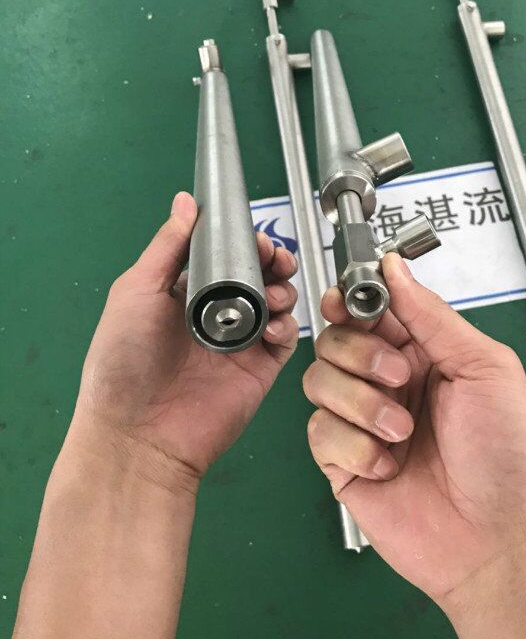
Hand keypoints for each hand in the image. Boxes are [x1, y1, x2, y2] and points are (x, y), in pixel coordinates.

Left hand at [73, 192, 298, 484]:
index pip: (224, 255)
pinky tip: (275, 325)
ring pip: (277, 302)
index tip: (254, 235)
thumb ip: (167, 246)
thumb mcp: (136, 291)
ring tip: (275, 292)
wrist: (138, 435)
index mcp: (183, 293)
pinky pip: (286, 338)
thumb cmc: (124, 362)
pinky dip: (288, 325)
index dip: (243, 241)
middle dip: (271, 260)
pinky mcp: (259, 369)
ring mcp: (239, 342)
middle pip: (256, 275)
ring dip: (283, 288)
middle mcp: (214, 314)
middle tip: (274, 258)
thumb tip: (186, 203)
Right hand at [303, 251, 525, 600]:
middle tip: (398, 377)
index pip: (372, 308)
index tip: (347, 298)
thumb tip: (394, 269)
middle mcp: (388, 382)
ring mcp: (363, 421)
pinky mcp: (343, 462)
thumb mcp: (486, 369)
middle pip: (335, 338)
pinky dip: (353, 446)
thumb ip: (434, 316)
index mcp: (424, 353)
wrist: (498, 540)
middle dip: (360, 354)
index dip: (352, 298)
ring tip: (401, 432)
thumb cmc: (508, 457)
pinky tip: (387, 465)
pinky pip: (318, 432)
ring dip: (359, 403)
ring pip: (318, 380)